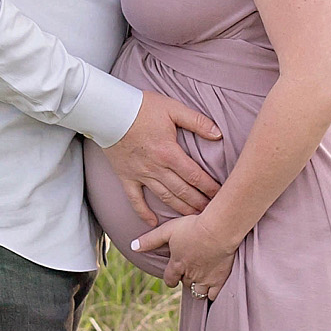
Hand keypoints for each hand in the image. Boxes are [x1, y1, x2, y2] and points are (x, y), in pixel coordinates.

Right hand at [101, 90, 221, 224]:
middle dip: (199, 203)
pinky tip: (153, 223)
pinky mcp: (126, 177)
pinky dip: (143, 212)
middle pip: (182, 191)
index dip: (209, 187)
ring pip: (164, 197)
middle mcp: (156, 168)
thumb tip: (218, 134)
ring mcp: (140, 174)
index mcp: (169, 152)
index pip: (195, 175)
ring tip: (194, 219)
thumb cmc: (142, 107)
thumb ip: (197, 121)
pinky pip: (135, 199)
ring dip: (180, 209)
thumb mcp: (173, 108)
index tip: (221, 196)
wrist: (109, 112)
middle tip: (212, 213)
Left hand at [130, 210, 238, 301]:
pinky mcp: (220, 279)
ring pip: (198, 291)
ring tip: (201, 279)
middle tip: (190, 271)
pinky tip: (214, 286)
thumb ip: (150, 240)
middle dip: (185, 278)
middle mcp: (189, 274)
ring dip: (198, 287)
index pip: (169, 278)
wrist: (218, 230)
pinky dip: (212, 293)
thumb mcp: (168, 230)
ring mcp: (205, 279)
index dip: (170, 279)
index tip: (173, 276)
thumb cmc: (193, 227)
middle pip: (185, 283)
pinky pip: (214, 295)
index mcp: (177, 264)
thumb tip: (132, 246)